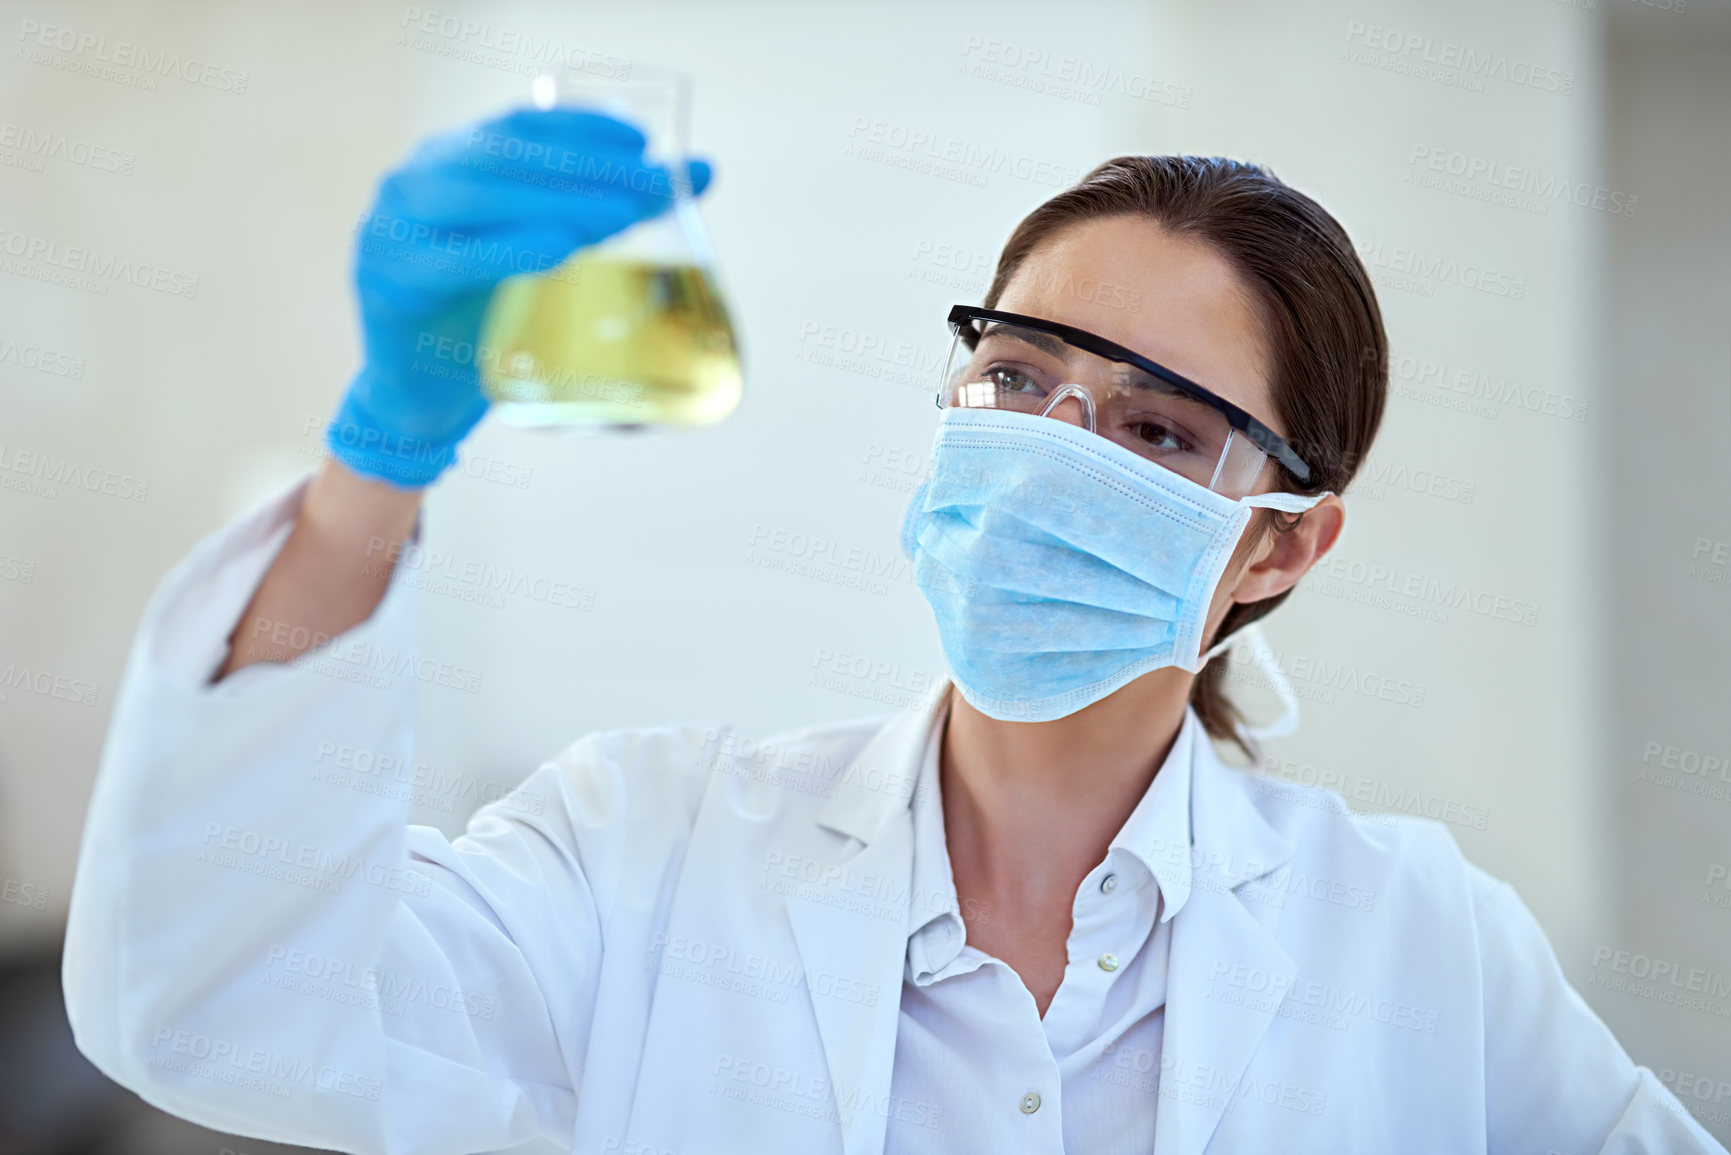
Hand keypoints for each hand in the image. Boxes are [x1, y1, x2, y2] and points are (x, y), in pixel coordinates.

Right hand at [326, 107, 714, 486]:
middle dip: (583, 167)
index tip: (642, 143)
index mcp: (452, 160)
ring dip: (555, 203)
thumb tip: (705, 171)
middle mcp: (416, 181)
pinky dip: (510, 252)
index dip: (581, 127)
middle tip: (649, 185)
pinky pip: (453, 261)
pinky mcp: (389, 285)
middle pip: (505, 156)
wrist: (419, 397)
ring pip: (478, 196)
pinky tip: (558, 251)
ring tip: (617, 217)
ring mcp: (392, 230)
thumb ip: (611, 210)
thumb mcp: (550, 256)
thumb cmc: (493, 317)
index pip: (520, 126)